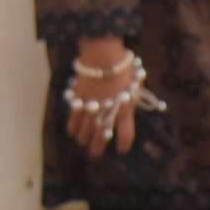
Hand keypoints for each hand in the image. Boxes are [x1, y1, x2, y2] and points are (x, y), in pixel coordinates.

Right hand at [65, 36, 142, 158]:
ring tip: (84, 141)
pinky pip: (73, 120)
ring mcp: (92, 109)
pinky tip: (73, 131)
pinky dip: (72, 128)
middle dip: (97, 149)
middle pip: (100, 140)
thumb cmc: (123, 67)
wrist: (104, 56)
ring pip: (84, 133)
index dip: (123, 145)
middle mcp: (108, 114)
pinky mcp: (78, 102)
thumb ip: (135, 96)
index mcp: (126, 111)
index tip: (121, 149)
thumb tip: (136, 101)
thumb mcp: (136, 84)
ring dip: (84, 139)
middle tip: (96, 152)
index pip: (125, 136)